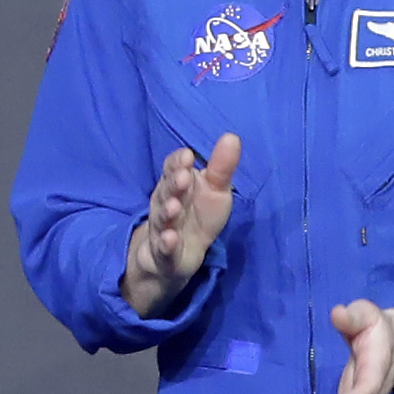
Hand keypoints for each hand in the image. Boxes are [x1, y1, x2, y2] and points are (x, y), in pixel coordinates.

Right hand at [118, 136, 237, 316]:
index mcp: (176, 186)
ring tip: (174, 207)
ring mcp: (162, 229)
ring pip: (162, 219)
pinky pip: (163, 249)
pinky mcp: (164, 254)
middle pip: (166, 192)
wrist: (176, 258)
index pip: (171, 169)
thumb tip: (232, 136)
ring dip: (166, 213)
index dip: (177, 163)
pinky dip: (165, 244)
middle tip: (184, 177)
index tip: (188, 156)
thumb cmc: (197, 217)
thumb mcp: (214, 191)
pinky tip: (170, 239)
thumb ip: (221, 167)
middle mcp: (165, 204)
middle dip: (173, 184)